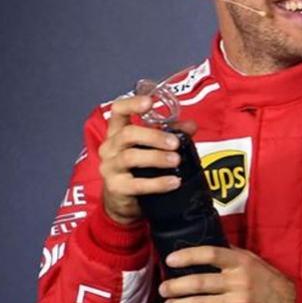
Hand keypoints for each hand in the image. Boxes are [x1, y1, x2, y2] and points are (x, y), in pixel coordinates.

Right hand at [97, 95, 195, 224]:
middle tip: (175, 143)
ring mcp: (110, 168)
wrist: (125, 200)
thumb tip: (192, 125)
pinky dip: (158, 183)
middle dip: (154, 136)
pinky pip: (137, 185)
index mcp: (117, 132)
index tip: (149, 102)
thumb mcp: (153, 146)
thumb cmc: (139, 167)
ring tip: (176, 160)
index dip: (131, 104)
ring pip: (130, 157)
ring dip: (157, 158)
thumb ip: (172, 133)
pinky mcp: (116, 187)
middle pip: (128, 134)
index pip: (118, 111)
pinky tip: (174, 182)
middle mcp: (109, 147)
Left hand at [159, 246, 295, 302]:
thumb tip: (208, 241)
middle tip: (164, 288)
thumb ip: (232, 254)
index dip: (187, 256)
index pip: (210, 254)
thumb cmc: (270, 284)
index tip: (170, 260)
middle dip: (175, 286)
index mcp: (241, 263)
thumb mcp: (255, 262)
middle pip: (198, 282)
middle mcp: (239, 282)